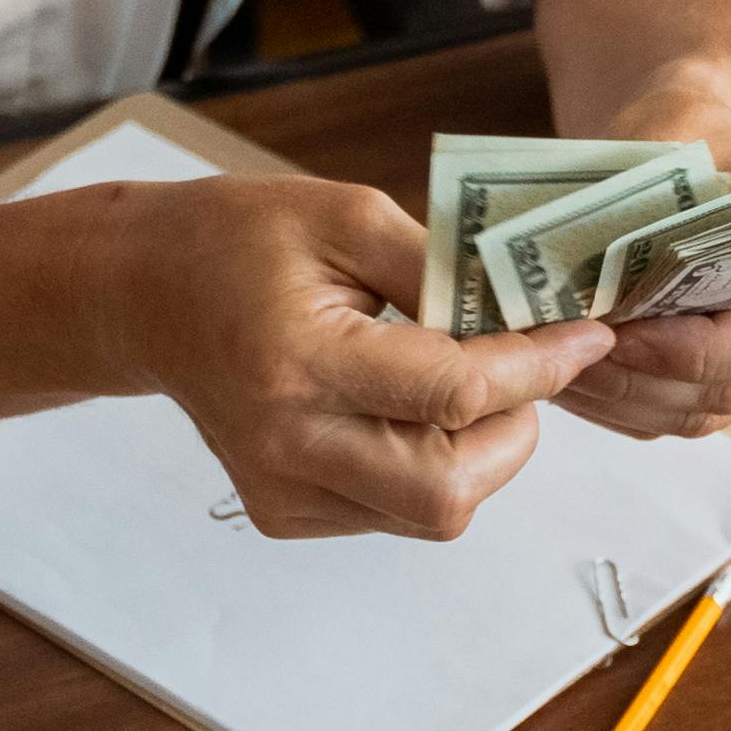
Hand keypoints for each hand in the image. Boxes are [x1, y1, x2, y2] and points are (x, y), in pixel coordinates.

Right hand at [93, 174, 611, 539]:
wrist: (144, 293)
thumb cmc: (240, 240)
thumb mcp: (347, 217)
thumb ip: (442, 268)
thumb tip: (533, 310)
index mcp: (299, 361)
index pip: (453, 392)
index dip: (539, 366)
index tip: (587, 333)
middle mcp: (285, 443)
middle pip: (449, 490)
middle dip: (513, 431)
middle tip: (517, 371)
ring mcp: (280, 491)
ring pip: (432, 512)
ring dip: (477, 452)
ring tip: (455, 381)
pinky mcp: (282, 513)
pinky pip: (394, 513)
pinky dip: (428, 466)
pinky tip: (402, 409)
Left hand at [555, 96, 730, 441]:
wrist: (694, 138)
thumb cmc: (690, 131)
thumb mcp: (678, 144)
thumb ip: (657, 215)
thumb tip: (602, 291)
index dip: (700, 352)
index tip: (622, 333)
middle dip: (641, 379)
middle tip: (564, 352)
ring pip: (696, 414)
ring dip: (618, 399)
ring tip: (552, 363)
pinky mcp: (730, 382)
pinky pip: (674, 416)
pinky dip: (616, 404)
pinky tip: (566, 374)